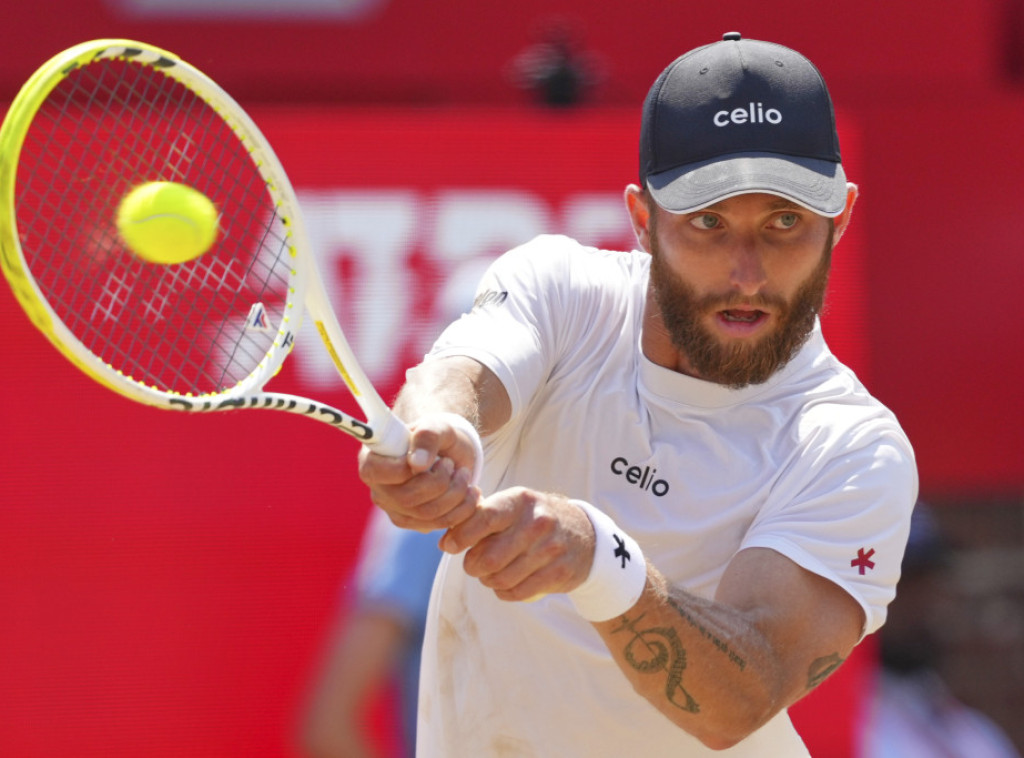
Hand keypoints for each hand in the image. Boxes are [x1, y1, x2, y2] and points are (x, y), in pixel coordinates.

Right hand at [358, 413, 480, 531]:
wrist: (450, 453)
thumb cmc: (437, 436)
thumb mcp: (436, 426)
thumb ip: (427, 437)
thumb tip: (416, 464)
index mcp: (372, 460)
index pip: (375, 472)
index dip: (404, 468)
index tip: (434, 458)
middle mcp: (379, 490)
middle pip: (406, 498)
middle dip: (440, 481)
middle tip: (452, 465)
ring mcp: (395, 510)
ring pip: (427, 514)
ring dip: (455, 493)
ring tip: (463, 474)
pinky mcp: (415, 523)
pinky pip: (440, 524)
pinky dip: (462, 508)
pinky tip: (468, 491)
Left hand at [441, 487, 595, 601]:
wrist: (583, 534)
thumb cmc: (533, 520)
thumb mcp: (511, 507)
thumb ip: (477, 518)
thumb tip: (444, 542)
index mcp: (520, 500)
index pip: (484, 518)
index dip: (461, 536)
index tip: (450, 546)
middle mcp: (538, 522)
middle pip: (490, 558)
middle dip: (473, 566)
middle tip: (474, 565)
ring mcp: (551, 548)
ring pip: (502, 579)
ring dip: (488, 581)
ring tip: (490, 574)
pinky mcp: (560, 572)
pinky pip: (519, 592)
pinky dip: (504, 592)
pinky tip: (505, 584)